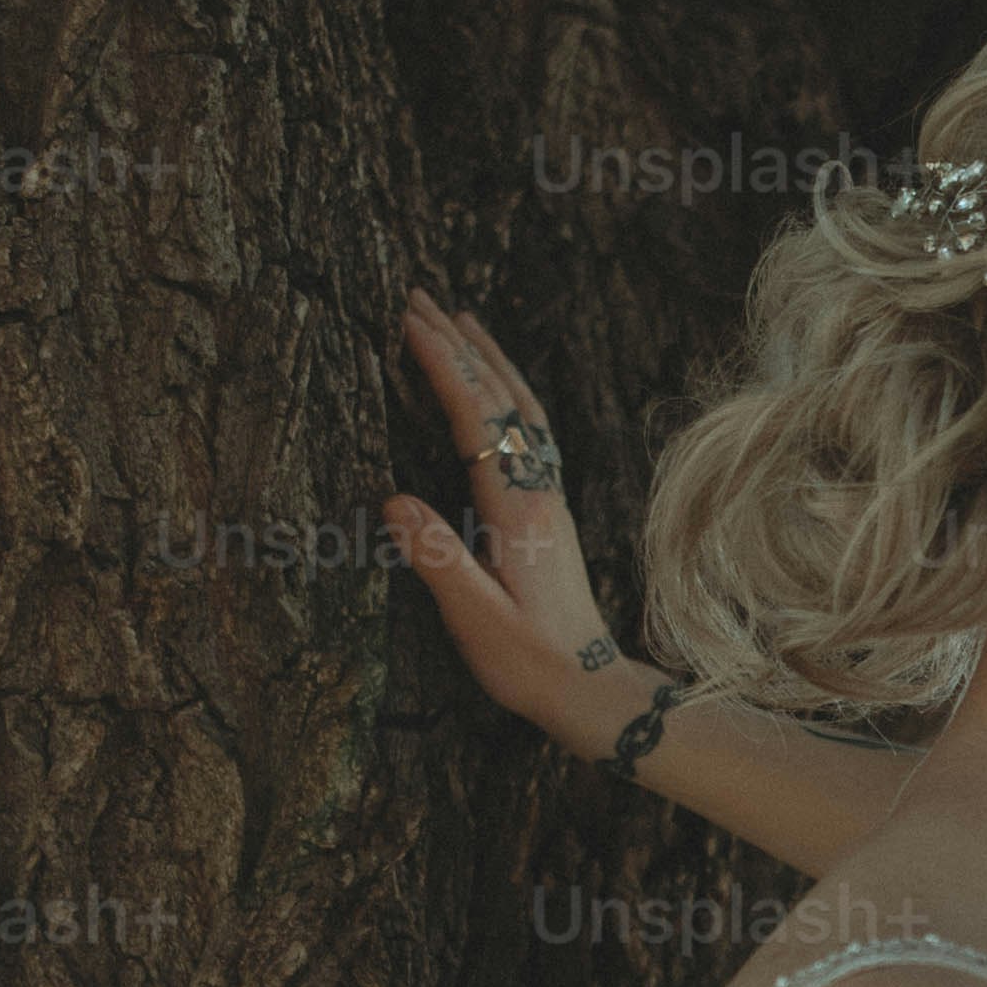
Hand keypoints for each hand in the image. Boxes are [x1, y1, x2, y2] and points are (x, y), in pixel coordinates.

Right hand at [385, 293, 624, 743]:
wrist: (590, 688)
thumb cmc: (532, 663)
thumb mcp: (478, 621)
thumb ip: (439, 560)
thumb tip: (396, 501)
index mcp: (519, 511)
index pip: (477, 421)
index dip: (444, 368)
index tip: (410, 324)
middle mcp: (540, 493)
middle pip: (501, 399)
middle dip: (460, 344)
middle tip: (416, 297)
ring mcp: (550, 498)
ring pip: (522, 408)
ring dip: (489, 359)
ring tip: (457, 318)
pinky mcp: (550, 511)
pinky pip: (530, 431)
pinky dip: (507, 393)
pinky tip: (493, 386)